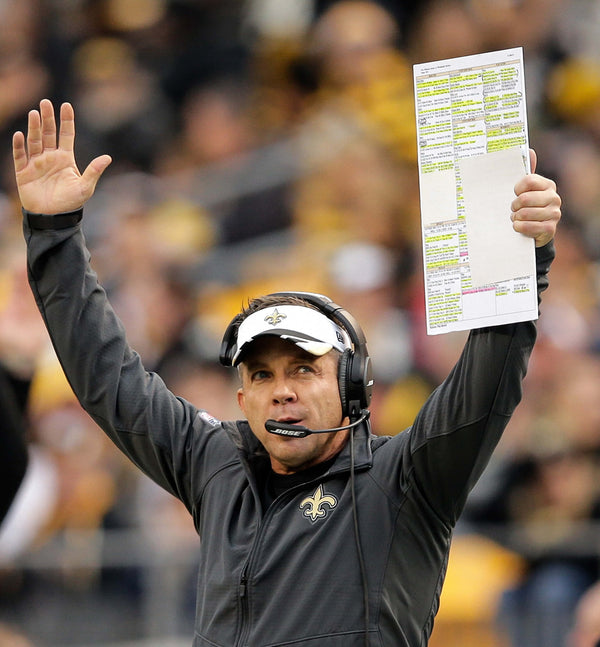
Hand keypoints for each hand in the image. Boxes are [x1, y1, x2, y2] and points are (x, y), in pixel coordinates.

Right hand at [12, 99, 111, 213]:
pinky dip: (19, 146)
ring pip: (34, 141)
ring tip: (35, 114)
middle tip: (46, 103)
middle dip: (47, 118)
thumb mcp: (85, 187)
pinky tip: (20, 135)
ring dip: (34, 128)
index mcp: (66, 159)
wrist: (53, 218)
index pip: (66, 135)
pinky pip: (19, 156)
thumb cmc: (71, 203)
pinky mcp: (23, 172)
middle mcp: (50, 157)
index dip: (66, 121)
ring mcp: (36, 163)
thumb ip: (94, 171)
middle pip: (48, 133)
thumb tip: (108, 157)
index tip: (66, 106)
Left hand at [511, 149, 560, 247]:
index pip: (528, 181)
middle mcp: (554, 198)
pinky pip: (529, 226)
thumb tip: (530, 151)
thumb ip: (526, 174)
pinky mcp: (550, 228)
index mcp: (548, 185)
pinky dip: (519, 227)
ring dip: (515, 218)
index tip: (514, 194)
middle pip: (524, 198)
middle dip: (514, 206)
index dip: (516, 189)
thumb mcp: (525, 191)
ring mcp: (554, 213)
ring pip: (525, 213)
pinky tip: (517, 226)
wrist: (534, 232)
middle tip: (513, 209)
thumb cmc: (527, 208)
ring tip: (516, 218)